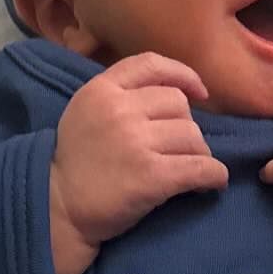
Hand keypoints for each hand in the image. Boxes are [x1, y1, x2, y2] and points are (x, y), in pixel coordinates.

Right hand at [50, 52, 227, 273]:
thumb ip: (119, 94)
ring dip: (199, 153)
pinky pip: (200, 168)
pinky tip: (213, 182)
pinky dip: (214, 175)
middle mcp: (119, 109)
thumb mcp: (85, 112)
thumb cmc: (76, 163)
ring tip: (191, 169)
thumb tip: (176, 92)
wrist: (58, 208)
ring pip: (193, 136)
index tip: (200, 93)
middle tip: (180, 149)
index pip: (152, 64)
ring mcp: (136, 141)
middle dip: (186, 126)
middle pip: (179, 103)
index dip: (183, 75)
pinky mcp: (151, 175)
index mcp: (101, 89)